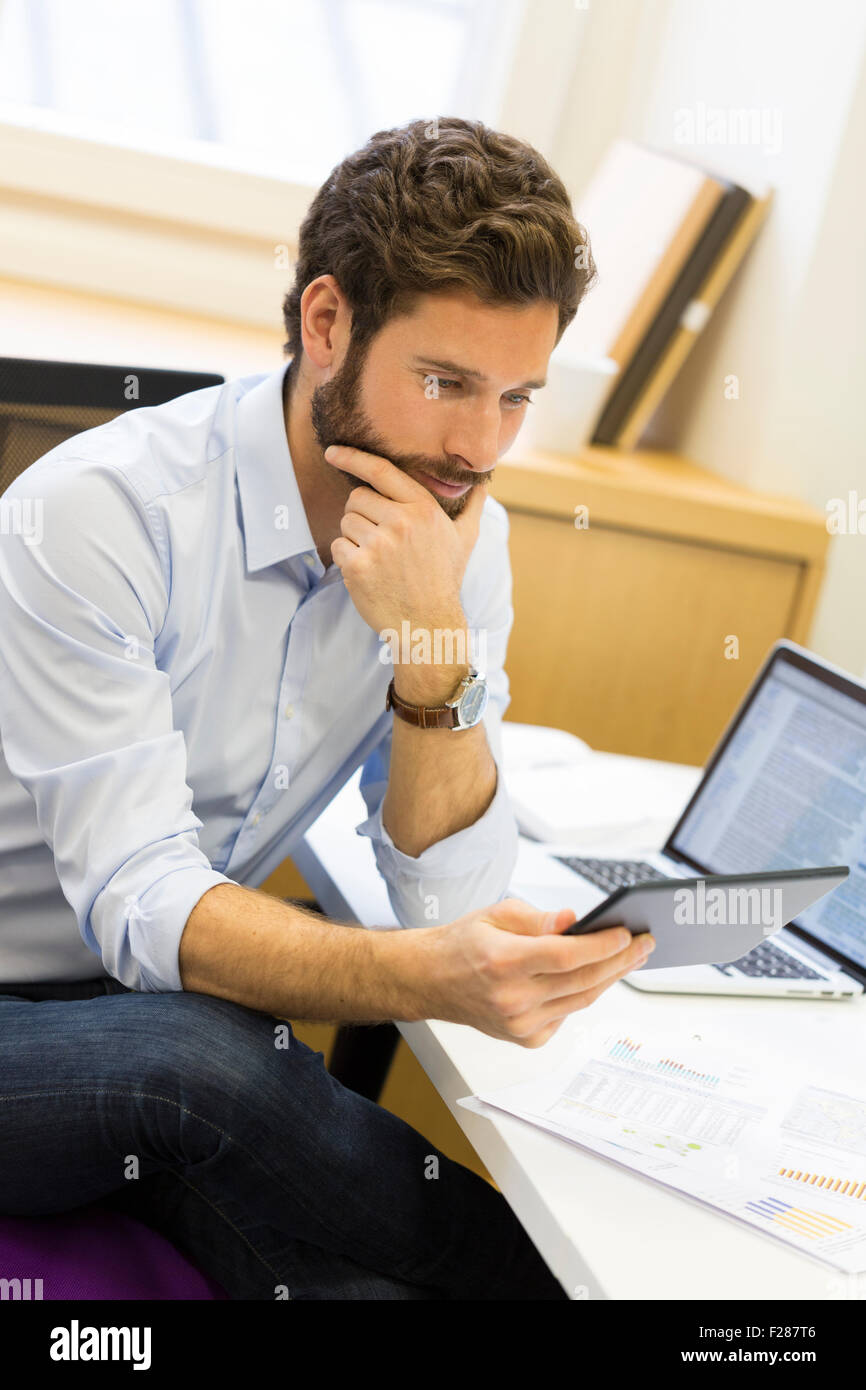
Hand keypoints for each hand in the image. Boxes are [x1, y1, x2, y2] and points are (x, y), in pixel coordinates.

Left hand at [325, 444, 486, 643]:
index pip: (381, 471)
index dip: (353, 458)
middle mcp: (401, 522)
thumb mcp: (465, 539)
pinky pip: (338, 546)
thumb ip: (472, 506)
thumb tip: (484, 482)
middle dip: (362, 515)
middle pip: (357, 498)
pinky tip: (368, 573)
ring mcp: (379, 544)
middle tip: (381, 540)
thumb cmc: (444, 579)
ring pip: (346, 522)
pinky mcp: (359, 566)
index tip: (333, 452)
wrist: (428, 624)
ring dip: (355, 538)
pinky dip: (347, 558)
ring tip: (379, 559)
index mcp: (424, 509)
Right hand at [423, 898, 655, 1046]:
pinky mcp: (526, 1038)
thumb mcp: (496, 915)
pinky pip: (567, 1016)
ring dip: (610, 978)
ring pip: (580, 1000)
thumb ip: (538, 920)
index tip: (627, 933)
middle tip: (645, 943)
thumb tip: (573, 920)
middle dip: (620, 960)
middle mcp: (512, 998)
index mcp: (503, 962)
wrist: (431, 981)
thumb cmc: (463, 944)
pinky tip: (597, 977)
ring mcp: (519, 1024)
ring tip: (632, 958)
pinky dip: (583, 995)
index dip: (601, 946)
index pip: (565, 956)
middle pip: (581, 980)